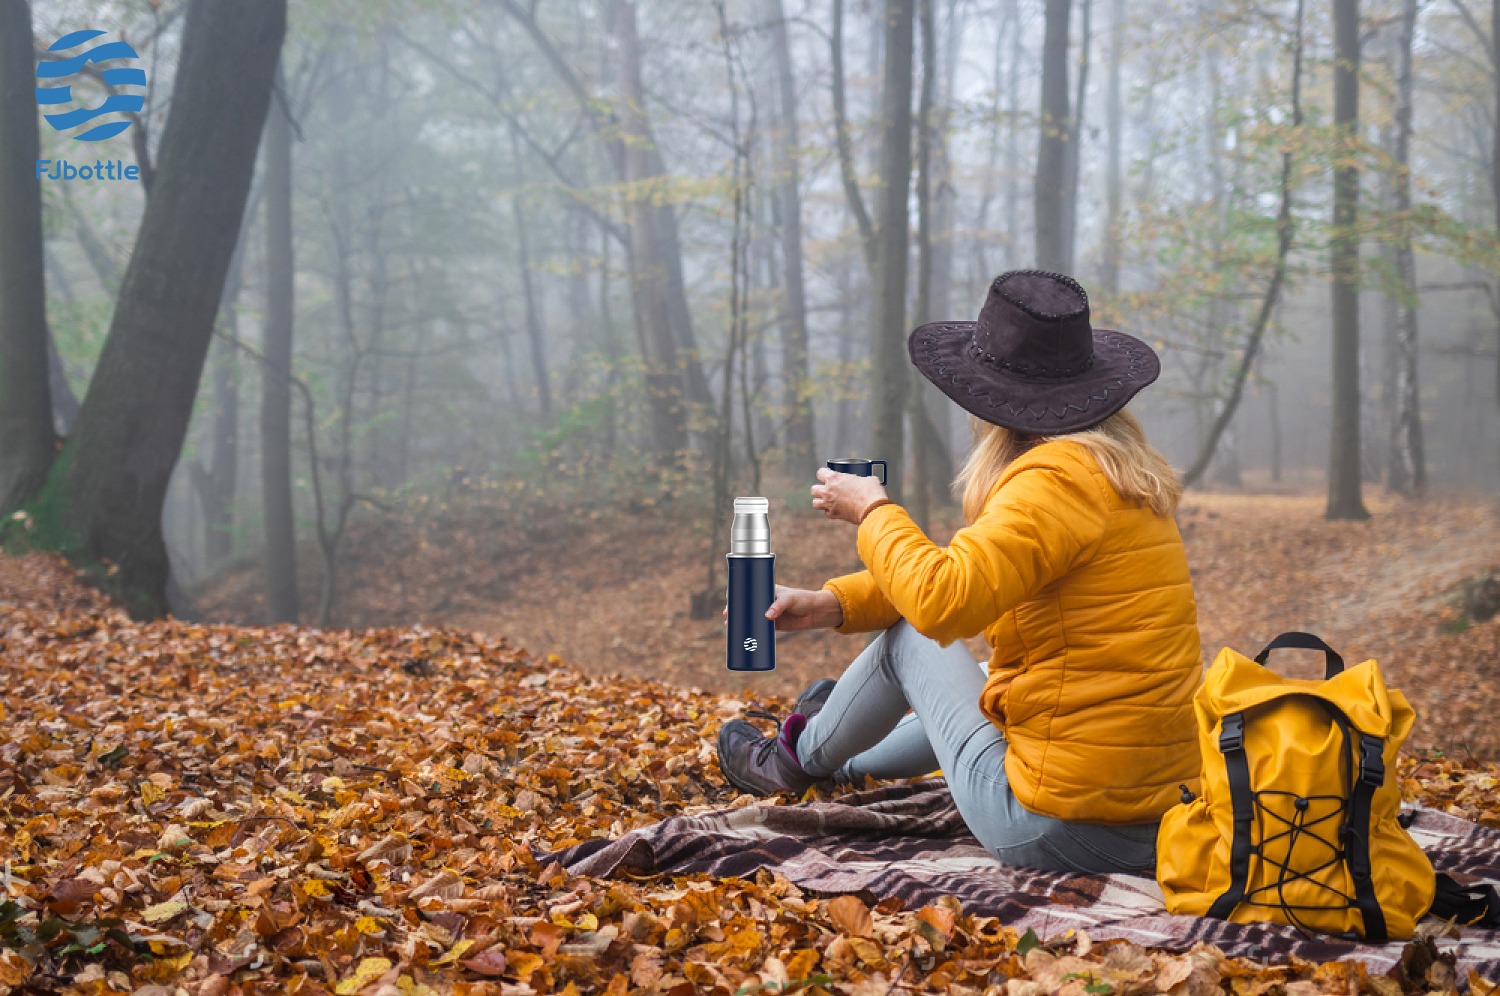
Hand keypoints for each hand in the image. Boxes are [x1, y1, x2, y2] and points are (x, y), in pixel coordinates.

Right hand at [723, 585, 842, 630]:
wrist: (815, 612)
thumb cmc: (802, 599)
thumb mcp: (789, 599)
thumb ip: (778, 606)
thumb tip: (766, 617)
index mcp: (766, 591)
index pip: (748, 590)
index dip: (737, 594)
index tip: (728, 599)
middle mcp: (765, 602)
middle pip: (746, 605)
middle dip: (734, 610)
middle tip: (727, 616)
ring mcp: (768, 614)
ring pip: (750, 618)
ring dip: (740, 622)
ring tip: (729, 627)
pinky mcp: (774, 626)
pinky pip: (759, 629)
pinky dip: (751, 632)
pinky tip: (741, 636)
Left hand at [811, 468, 888, 524]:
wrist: (873, 508)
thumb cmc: (871, 491)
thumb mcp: (867, 479)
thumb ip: (860, 479)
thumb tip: (865, 481)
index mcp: (834, 478)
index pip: (820, 473)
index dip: (824, 474)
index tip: (827, 476)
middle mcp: (828, 490)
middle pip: (813, 489)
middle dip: (819, 490)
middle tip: (827, 490)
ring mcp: (829, 504)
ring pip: (815, 503)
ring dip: (820, 502)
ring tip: (828, 501)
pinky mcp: (834, 515)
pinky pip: (827, 513)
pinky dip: (831, 512)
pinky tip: (837, 510)